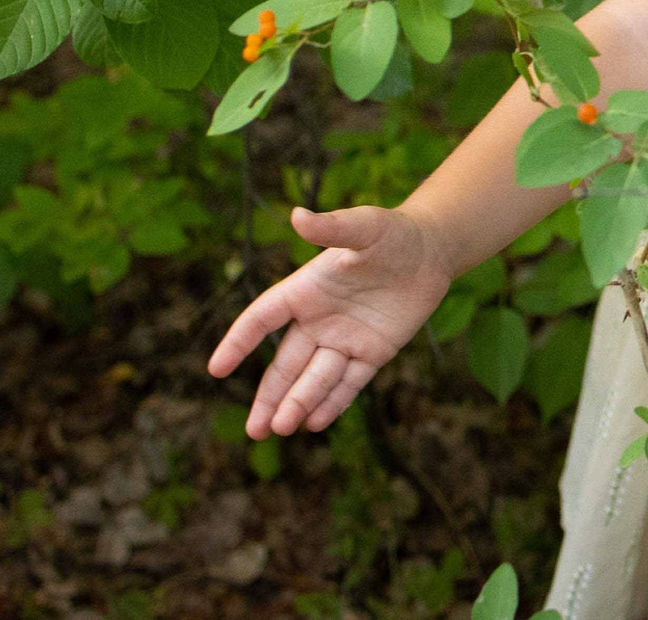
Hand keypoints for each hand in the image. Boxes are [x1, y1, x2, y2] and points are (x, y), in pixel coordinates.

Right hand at [206, 205, 452, 439]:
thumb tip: (298, 215)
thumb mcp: (365, 226)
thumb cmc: (393, 233)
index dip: (240, 342)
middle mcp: (319, 320)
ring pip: (315, 379)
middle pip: (285, 364)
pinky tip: (315, 424)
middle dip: (269, 396)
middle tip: (254, 431)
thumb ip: (332, 227)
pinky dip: (334, 402)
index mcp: (305, 290)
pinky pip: (349, 382)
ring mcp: (345, 339)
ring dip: (298, 404)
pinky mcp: (373, 352)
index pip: (262, 318)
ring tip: (282, 429)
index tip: (216, 369)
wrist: (431, 250)